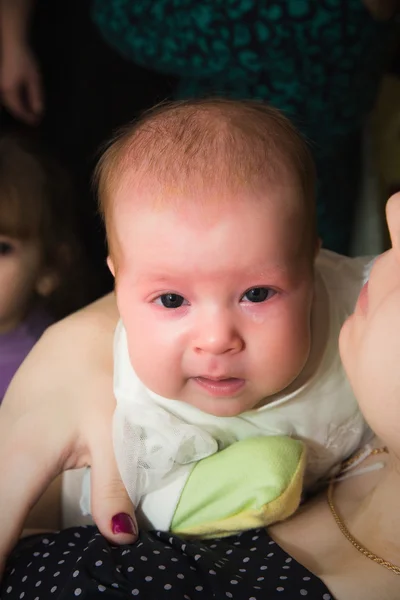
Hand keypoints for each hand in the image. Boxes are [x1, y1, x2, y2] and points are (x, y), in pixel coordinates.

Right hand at [0, 41, 42, 123]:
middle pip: (13, 108)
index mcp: (10, 91)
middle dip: (24, 115)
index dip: (28, 118)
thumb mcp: (34, 79)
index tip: (37, 122)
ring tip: (30, 112)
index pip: (19, 110)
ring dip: (20, 109)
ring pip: (10, 103)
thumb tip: (38, 112)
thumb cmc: (24, 60)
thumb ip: (36, 97)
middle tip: (35, 119)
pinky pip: (8, 96)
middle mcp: (3, 90)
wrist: (12, 43)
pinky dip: (16, 101)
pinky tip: (23, 101)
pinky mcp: (2, 81)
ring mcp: (1, 85)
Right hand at [0, 294, 136, 576]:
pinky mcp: (6, 426)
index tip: (11, 583)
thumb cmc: (104, 373)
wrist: (88, 325)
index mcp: (22, 458)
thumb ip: (114, 487)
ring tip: (21, 546)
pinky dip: (6, 496)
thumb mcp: (114, 430)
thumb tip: (119, 538)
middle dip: (1, 543)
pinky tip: (19, 508)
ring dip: (5, 515)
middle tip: (21, 571)